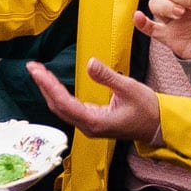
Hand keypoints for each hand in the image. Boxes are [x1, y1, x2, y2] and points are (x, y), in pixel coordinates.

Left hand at [26, 57, 161, 144]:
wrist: (158, 126)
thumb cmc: (147, 110)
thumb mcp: (129, 88)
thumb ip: (107, 76)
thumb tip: (90, 63)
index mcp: (95, 121)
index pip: (65, 103)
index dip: (49, 86)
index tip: (37, 71)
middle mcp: (88, 127)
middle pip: (58, 107)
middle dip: (44, 86)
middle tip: (32, 67)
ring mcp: (89, 125)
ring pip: (62, 109)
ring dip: (49, 90)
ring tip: (39, 72)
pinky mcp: (92, 122)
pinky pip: (69, 109)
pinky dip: (59, 95)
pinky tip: (53, 84)